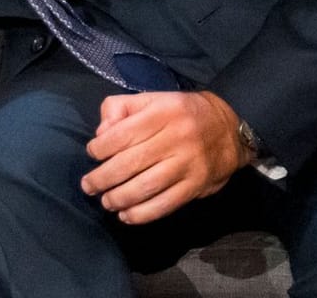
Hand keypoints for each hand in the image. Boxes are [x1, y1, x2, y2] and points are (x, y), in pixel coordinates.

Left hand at [80, 90, 250, 224]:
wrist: (229, 128)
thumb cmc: (179, 113)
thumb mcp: (150, 99)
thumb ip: (120, 108)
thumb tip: (100, 133)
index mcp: (161, 113)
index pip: (123, 134)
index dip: (101, 148)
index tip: (92, 154)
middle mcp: (175, 138)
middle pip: (131, 163)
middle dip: (103, 178)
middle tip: (88, 186)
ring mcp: (188, 164)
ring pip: (147, 186)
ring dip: (120, 198)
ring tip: (106, 202)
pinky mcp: (196, 185)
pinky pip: (166, 204)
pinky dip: (143, 214)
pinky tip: (127, 216)